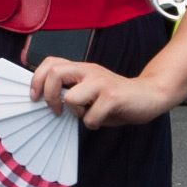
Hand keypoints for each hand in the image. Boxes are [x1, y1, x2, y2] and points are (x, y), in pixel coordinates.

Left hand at [29, 55, 171, 129]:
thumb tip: (46, 103)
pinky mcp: (113, 96)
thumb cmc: (117, 98)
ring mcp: (101, 82)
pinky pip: (90, 116)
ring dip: (75, 112)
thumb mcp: (90, 92)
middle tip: (55, 110)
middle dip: (49, 95)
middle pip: (55, 73)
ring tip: (88, 114)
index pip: (51, 63)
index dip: (37, 79)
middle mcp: (90, 71)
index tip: (35, 97)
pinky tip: (103, 119)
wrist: (150, 95)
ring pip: (71, 98)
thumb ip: (72, 92)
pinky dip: (93, 123)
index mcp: (82, 69)